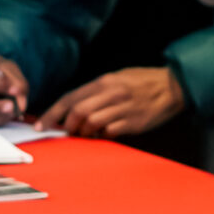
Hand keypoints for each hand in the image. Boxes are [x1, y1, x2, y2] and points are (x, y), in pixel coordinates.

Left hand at [38, 66, 185, 138]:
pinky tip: (105, 133)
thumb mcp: (117, 78)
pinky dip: (103, 135)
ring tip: (88, 133)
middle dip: (68, 125)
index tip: (41, 124)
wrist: (172, 87)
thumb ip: (96, 92)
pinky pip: (110, 132)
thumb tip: (74, 107)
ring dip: (85, 132)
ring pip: (92, 123)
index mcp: (104, 81)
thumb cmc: (143, 82)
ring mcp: (122, 108)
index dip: (53, 112)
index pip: (71, 97)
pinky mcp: (133, 122)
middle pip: (78, 111)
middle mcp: (111, 93)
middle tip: (68, 132)